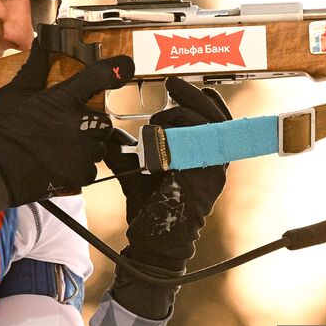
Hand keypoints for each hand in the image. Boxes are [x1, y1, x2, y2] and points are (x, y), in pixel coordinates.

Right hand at [0, 42, 133, 210]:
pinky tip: (60, 163)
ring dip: (86, 146)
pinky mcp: (80, 175)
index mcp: (63, 100)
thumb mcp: (15, 93)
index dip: (117, 68)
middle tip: (65, 129)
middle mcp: (79, 124)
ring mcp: (82, 151)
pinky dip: (80, 167)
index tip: (126, 65)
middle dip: (89, 124)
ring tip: (59, 148)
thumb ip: (35, 69)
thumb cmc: (0, 130)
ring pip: (99, 145)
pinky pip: (92, 168)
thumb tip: (40, 44)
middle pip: (103, 120)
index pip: (100, 76)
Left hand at [106, 77, 230, 318]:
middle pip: (214, 114)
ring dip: (178, 115)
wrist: (153, 242)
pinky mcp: (205, 177)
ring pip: (205, 124)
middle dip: (191, 95)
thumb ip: (128, 151)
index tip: (177, 85)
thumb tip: (109, 135)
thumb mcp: (137, 170)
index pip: (214, 118)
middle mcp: (215, 160)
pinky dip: (175, 134)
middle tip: (171, 83)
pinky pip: (196, 143)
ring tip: (157, 120)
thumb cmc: (149, 207)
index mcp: (205, 155)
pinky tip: (158, 136)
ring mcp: (213, 169)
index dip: (200, 98)